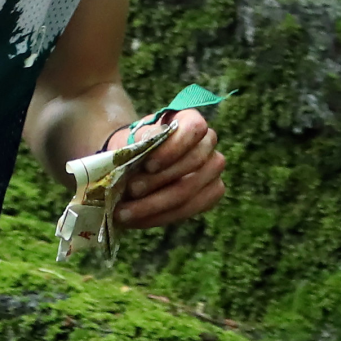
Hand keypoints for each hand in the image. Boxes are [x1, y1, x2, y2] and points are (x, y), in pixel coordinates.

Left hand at [112, 109, 225, 230]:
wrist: (133, 163)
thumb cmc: (134, 147)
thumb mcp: (132, 139)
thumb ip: (142, 140)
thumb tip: (148, 143)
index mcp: (190, 121)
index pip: (194, 128)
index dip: (174, 148)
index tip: (148, 165)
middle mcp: (208, 143)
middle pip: (194, 163)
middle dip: (159, 181)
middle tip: (131, 189)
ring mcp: (213, 170)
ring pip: (192, 191)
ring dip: (157, 204)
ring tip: (127, 211)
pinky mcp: (210, 193)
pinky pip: (191, 208)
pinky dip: (161, 216)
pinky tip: (139, 219)